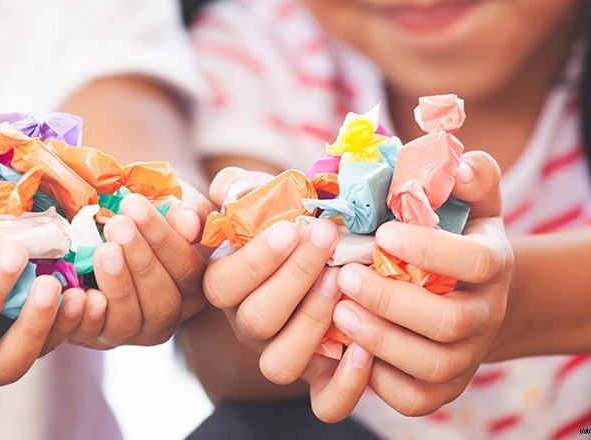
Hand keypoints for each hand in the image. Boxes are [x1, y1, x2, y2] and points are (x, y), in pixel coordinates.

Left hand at [72, 187, 208, 347]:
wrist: (99, 236)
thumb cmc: (142, 218)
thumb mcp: (170, 206)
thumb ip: (188, 211)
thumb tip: (188, 223)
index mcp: (191, 288)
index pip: (187, 271)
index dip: (164, 239)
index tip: (136, 205)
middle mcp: (165, 318)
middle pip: (162, 301)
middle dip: (140, 261)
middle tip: (118, 225)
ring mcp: (129, 332)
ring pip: (128, 322)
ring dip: (116, 285)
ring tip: (102, 250)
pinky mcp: (93, 338)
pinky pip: (89, 335)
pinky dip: (84, 317)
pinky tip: (78, 292)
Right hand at [202, 167, 372, 415]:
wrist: (326, 246)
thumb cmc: (287, 216)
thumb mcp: (257, 193)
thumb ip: (238, 186)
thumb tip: (236, 191)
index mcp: (227, 285)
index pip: (223, 285)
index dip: (255, 262)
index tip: (291, 230)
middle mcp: (249, 327)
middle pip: (256, 321)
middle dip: (294, 277)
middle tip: (328, 237)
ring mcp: (283, 353)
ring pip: (281, 364)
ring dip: (312, 322)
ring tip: (343, 282)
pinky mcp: (322, 379)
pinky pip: (325, 403)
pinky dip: (346, 383)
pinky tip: (367, 346)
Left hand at [318, 150, 513, 416]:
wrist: (471, 293)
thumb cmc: (456, 234)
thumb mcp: (470, 197)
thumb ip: (471, 173)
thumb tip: (459, 163)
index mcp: (493, 263)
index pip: (475, 262)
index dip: (431, 250)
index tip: (383, 233)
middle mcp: (485, 314)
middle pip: (449, 322)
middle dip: (393, 300)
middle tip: (346, 276)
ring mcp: (466, 356)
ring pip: (431, 363)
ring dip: (381, 339)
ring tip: (339, 310)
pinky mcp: (442, 388)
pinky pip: (415, 397)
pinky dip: (380, 379)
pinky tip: (348, 349)